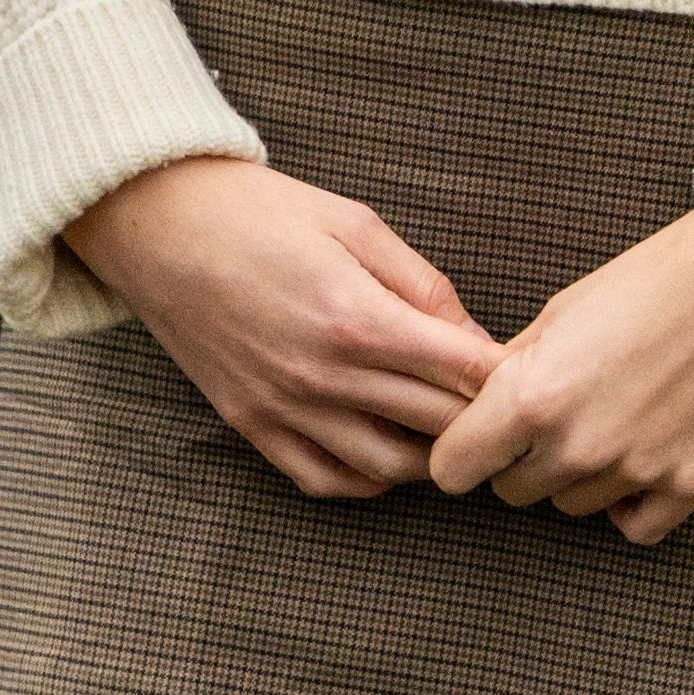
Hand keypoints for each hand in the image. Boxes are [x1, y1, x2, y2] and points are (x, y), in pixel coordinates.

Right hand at [68, 152, 504, 502]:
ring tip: (453, 430)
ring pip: (390, 467)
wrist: (162, 227)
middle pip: (438, 424)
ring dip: (433, 455)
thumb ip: (424, 286)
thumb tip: (476, 339)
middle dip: (485, 417)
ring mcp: (286, 408)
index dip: (510, 376)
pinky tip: (390, 455)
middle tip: (508, 407)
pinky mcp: (252, 426)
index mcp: (359, 318)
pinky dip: (368, 480)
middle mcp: (324, 375)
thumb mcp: (357, 224)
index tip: (531, 371)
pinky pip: (325, 481)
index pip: (465, 372)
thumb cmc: (263, 213)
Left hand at [426, 187, 693, 544]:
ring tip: (618, 415)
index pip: (451, 471)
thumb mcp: (559, 314)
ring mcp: (635, 471)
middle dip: (524, 458)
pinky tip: (644, 455)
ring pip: (572, 505)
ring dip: (582, 474)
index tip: (481, 437)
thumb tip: (472, 412)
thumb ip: (509, 373)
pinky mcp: (687, 486)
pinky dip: (631, 502)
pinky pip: (631, 526)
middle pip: (513, 491)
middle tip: (563, 412)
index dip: (463, 451)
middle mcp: (577, 445)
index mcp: (531, 396)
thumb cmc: (649, 281)